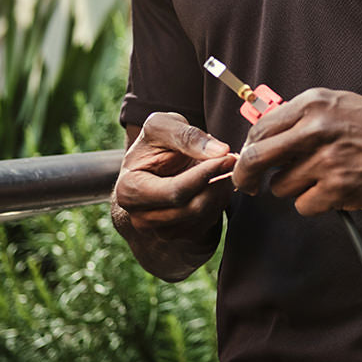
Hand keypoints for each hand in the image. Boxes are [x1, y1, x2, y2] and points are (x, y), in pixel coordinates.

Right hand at [114, 112, 236, 236]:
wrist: (155, 165)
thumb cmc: (156, 144)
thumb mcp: (164, 126)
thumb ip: (187, 135)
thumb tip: (220, 152)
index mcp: (129, 190)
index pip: (175, 191)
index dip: (205, 174)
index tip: (227, 156)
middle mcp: (140, 217)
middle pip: (191, 208)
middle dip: (217, 183)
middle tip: (231, 160)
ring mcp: (159, 230)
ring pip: (203, 216)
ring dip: (220, 191)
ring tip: (223, 168)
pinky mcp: (178, 235)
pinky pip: (207, 222)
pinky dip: (218, 201)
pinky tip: (215, 183)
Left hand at [233, 88, 361, 215]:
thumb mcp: (333, 103)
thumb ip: (298, 116)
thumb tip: (262, 136)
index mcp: (311, 105)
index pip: (259, 130)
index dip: (248, 149)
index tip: (249, 160)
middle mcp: (316, 130)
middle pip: (257, 159)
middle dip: (246, 177)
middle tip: (248, 185)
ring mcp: (327, 161)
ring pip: (281, 187)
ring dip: (292, 187)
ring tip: (316, 178)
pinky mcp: (338, 188)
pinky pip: (303, 205)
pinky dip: (312, 202)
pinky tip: (329, 190)